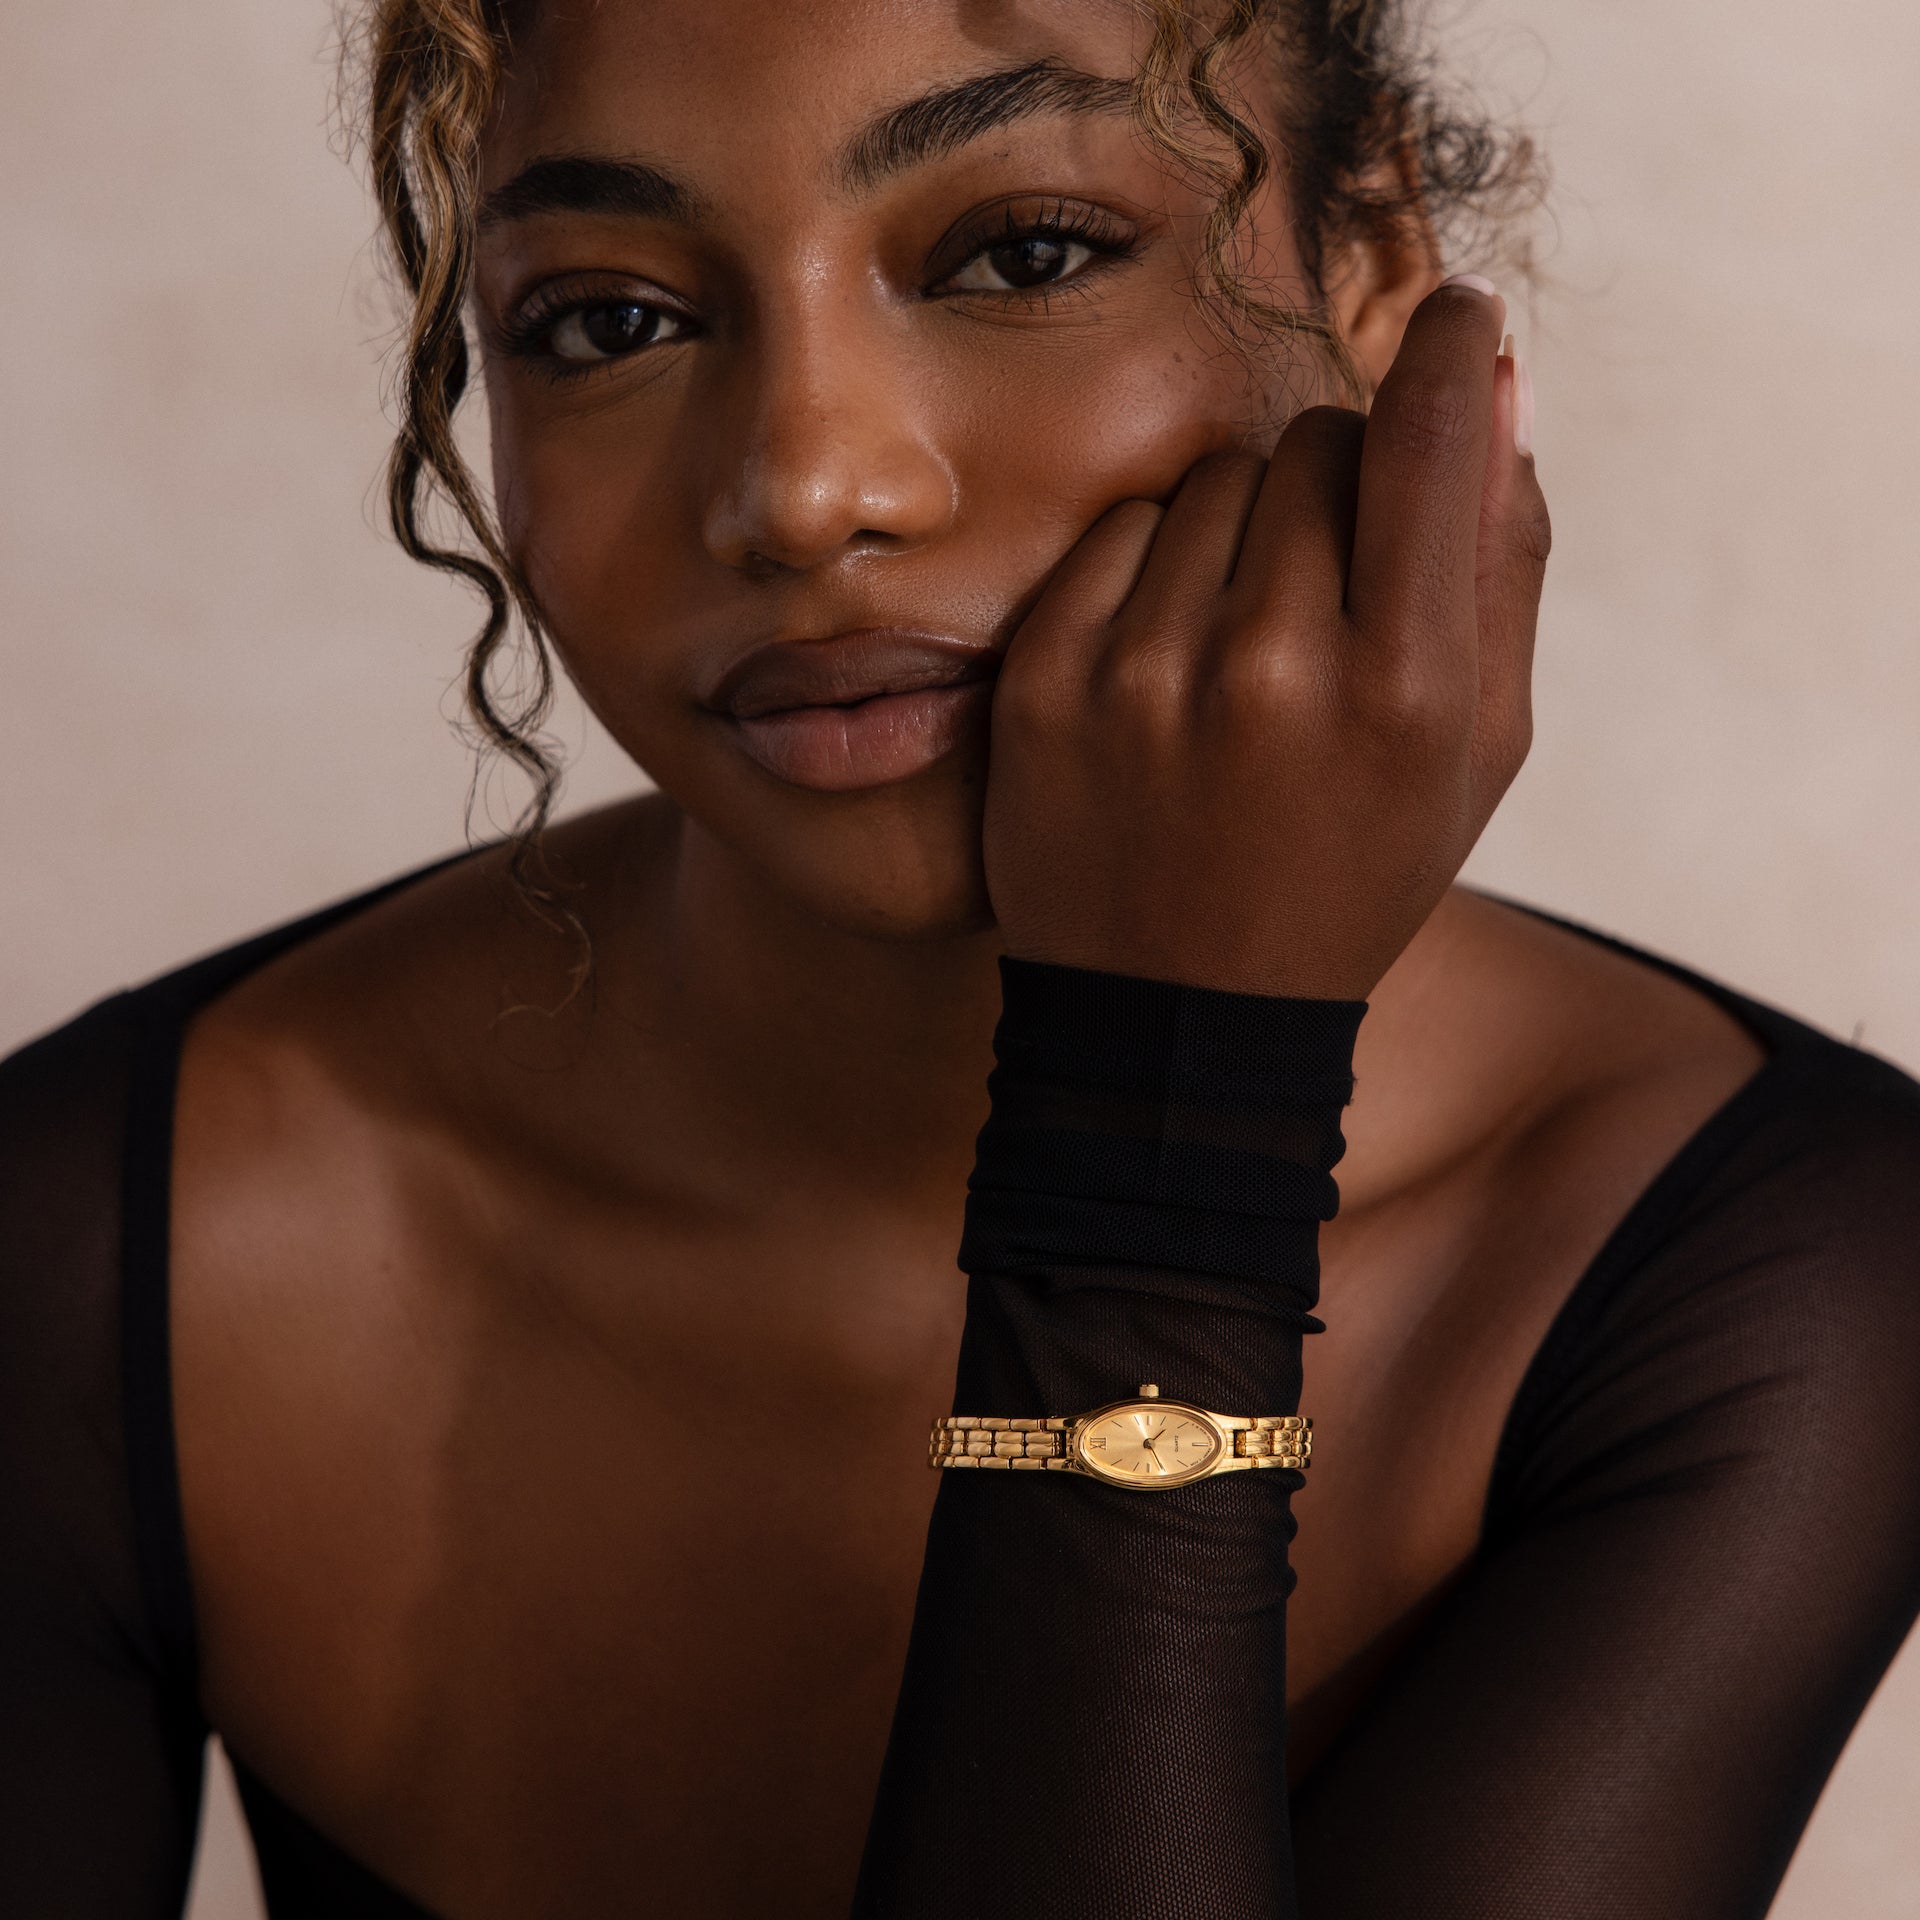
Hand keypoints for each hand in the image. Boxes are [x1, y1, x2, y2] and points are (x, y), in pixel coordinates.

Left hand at [981, 279, 1548, 1001]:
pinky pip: (1120, 532)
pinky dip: (1153, 570)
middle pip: (1316, 444)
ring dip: (1244, 530)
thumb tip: (1494, 378)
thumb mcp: (1472, 753)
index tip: (1456, 314)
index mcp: (1406, 691)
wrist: (1179, 1010)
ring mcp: (1144, 673)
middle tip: (1333, 585)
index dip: (1450, 350)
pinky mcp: (1047, 681)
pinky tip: (1167, 662)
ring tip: (1243, 647)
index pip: (1428, 441)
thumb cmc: (1350, 870)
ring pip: (1213, 480)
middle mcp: (1272, 669)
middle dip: (1341, 480)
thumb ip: (1501, 564)